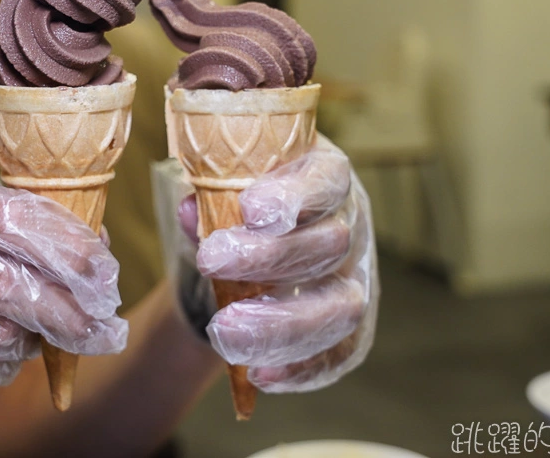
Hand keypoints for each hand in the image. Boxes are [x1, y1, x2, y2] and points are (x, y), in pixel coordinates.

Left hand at [180, 136, 377, 391]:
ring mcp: (359, 278)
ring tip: (226, 333)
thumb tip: (190, 211)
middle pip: (330, 244)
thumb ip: (208, 199)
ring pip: (342, 307)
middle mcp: (352, 225)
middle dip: (269, 258)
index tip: (250, 209)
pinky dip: (303, 368)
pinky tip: (260, 374)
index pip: (326, 180)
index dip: (295, 195)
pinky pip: (343, 353)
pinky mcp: (356, 326)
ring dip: (282, 325)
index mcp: (325, 176)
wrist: (257, 248)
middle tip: (210, 263)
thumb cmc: (244, 205)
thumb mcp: (224, 189)